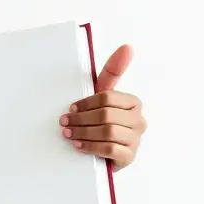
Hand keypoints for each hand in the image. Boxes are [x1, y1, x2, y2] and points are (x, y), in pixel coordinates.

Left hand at [61, 44, 145, 169]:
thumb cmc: (100, 119)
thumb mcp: (102, 95)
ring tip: (68, 134)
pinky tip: (79, 145)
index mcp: (132, 102)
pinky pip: (110, 149)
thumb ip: (112, 71)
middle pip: (106, 115)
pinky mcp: (129, 156)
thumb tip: (128, 47)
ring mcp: (135, 139)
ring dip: (83, 132)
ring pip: (107, 132)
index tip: (71, 107)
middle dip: (81, 118)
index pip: (107, 98)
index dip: (85, 103)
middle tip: (64, 122)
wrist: (101, 151)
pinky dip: (91, 146)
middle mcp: (138, 120)